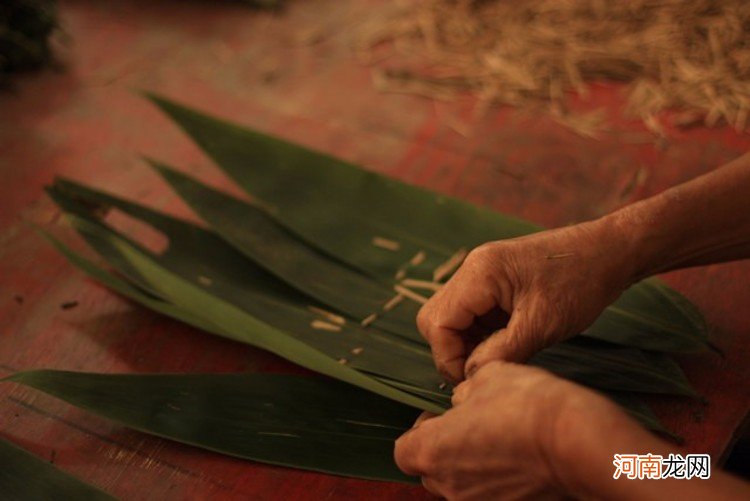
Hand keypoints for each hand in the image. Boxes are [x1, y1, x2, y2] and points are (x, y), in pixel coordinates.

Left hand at [394, 361, 640, 499]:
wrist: (575, 442)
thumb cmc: (527, 405)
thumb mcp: (488, 378)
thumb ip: (465, 393)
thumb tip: (463, 402)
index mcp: (433, 451)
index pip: (404, 450)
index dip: (420, 431)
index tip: (441, 416)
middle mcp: (449, 486)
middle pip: (430, 472)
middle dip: (444, 450)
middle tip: (472, 426)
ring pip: (461, 486)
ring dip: (471, 467)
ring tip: (501, 441)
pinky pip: (490, 495)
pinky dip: (497, 480)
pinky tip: (520, 458)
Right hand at [417, 218, 636, 381]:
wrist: (609, 252)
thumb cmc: (580, 283)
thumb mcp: (542, 325)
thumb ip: (502, 353)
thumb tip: (470, 377)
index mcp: (479, 273)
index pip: (438, 323)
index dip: (448, 357)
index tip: (475, 378)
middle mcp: (472, 269)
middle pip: (436, 318)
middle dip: (452, 350)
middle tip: (482, 370)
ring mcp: (482, 274)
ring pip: (452, 317)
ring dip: (466, 343)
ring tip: (497, 359)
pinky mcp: (494, 282)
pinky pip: (472, 313)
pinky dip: (480, 334)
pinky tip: (505, 345)